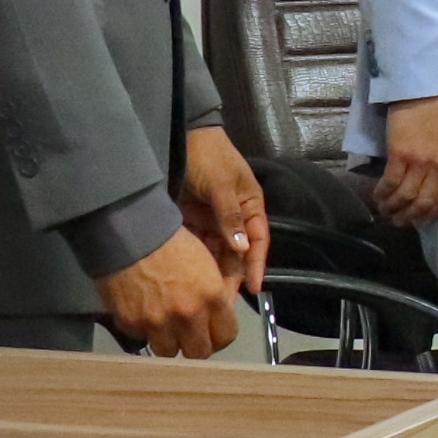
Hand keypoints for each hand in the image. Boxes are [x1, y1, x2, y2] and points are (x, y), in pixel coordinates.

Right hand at [98, 227, 241, 357]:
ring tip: (166, 326)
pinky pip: (143, 338)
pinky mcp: (131, 324)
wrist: (130, 233)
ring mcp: (158, 323)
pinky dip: (145, 330)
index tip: (213, 332)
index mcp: (212, 298)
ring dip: (169, 341)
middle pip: (199, 353)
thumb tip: (221, 314)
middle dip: (197, 345)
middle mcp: (187, 315)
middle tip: (191, 335)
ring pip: (169, 351)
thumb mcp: (207, 263)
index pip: (226, 337)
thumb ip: (217, 294)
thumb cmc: (172, 242)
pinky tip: (144, 313)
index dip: (220, 336)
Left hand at [177, 123, 266, 294]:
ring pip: (216, 253)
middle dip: (231, 276)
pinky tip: (190, 279)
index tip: (253, 287)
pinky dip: (195, 262)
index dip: (256, 264)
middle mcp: (234, 217)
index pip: (258, 241)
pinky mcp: (192, 222)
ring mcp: (212, 220)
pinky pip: (197, 246)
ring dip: (212, 272)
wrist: (179, 136)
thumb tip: (241, 248)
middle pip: (236, 252)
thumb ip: (230, 216)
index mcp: (250, 206)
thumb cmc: (208, 156)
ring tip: (205, 296)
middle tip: (222, 301)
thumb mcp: (221, 185)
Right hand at [374, 94, 437, 224]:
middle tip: (397, 222)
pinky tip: (377, 196)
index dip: (429, 215)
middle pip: (423, 203)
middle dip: (409, 217)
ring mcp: (420, 161)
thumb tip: (430, 186)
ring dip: (392, 208)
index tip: (418, 223)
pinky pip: (391, 182)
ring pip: (405, 196)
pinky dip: (383, 193)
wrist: (426, 90)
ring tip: (384, 211)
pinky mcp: (400, 154)